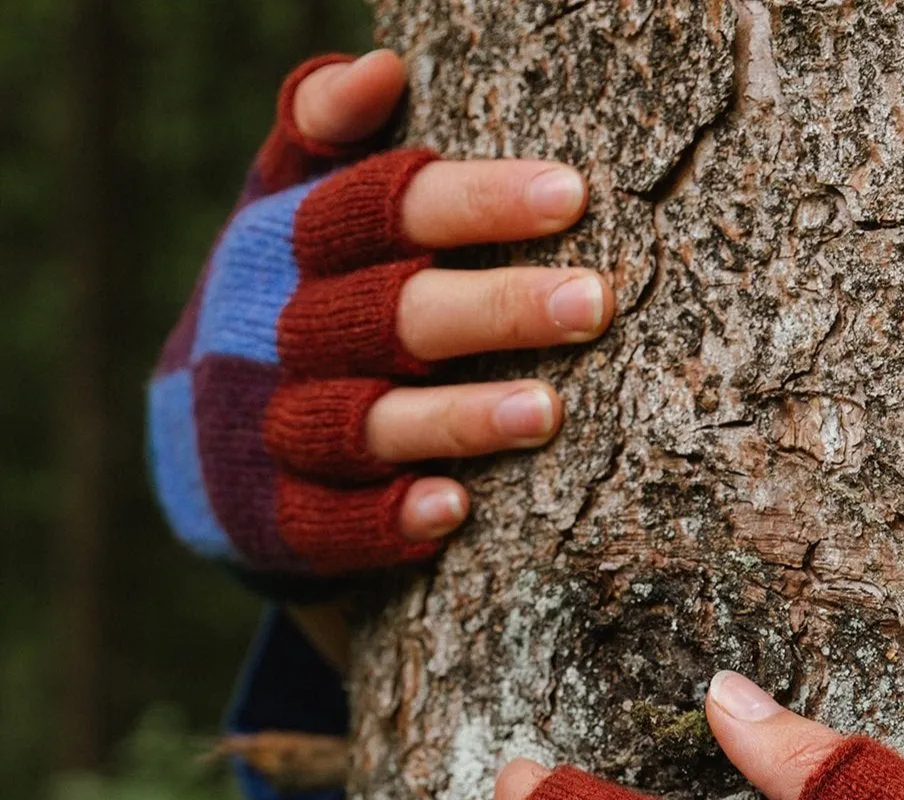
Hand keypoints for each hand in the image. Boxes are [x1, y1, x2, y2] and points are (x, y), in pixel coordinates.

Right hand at [149, 50, 614, 582]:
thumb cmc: (289, 300)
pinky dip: (387, 515)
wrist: (202, 439)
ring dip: (455, 417)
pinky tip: (453, 508)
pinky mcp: (281, 513)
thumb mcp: (289, 210)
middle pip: (389, 314)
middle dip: (493, 308)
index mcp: (289, 246)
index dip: (471, 202)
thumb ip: (325, 137)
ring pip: (364, 419)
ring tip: (545, 411)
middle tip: (591, 303)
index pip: (380, 209)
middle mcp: (279, 332)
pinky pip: (331, 519)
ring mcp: (275, 427)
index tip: (570, 195)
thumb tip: (378, 67)